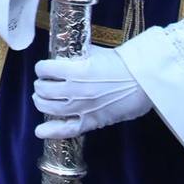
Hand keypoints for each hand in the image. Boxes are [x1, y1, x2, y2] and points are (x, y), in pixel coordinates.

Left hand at [32, 44, 150, 138]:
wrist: (143, 81)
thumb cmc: (121, 64)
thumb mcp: (93, 52)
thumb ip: (75, 54)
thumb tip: (61, 53)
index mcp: (76, 70)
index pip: (45, 69)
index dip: (41, 68)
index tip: (43, 68)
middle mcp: (76, 90)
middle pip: (44, 90)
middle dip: (40, 86)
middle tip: (42, 84)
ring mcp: (83, 107)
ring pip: (51, 108)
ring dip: (41, 103)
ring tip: (41, 99)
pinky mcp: (92, 121)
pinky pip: (68, 129)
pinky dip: (52, 131)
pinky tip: (40, 131)